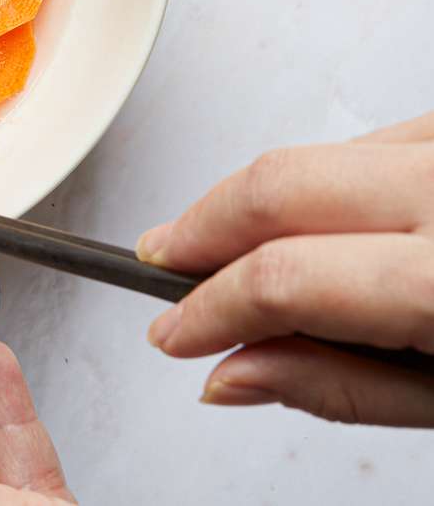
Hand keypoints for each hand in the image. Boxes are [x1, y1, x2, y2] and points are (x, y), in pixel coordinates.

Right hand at [137, 112, 433, 425]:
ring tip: (228, 248)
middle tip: (160, 262)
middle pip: (276, 189)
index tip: (175, 330)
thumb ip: (344, 386)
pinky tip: (312, 216)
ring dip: (257, 202)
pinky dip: (321, 176)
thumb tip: (233, 372)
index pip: (283, 278)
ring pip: (312, 154)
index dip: (208, 306)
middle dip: (201, 229)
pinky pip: (363, 137)